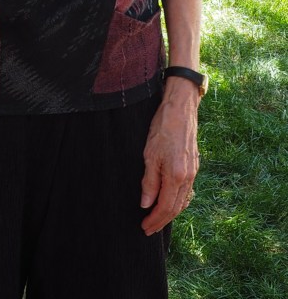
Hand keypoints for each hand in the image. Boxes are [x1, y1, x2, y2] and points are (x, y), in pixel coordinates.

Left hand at [140, 79, 199, 235]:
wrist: (181, 109)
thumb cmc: (163, 128)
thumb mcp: (150, 155)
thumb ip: (149, 182)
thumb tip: (146, 204)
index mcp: (177, 176)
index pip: (165, 207)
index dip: (154, 219)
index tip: (144, 227)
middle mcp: (188, 177)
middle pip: (175, 208)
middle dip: (161, 221)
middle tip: (148, 229)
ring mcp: (194, 172)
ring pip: (183, 201)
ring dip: (170, 213)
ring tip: (158, 219)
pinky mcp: (195, 165)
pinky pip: (187, 191)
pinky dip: (178, 201)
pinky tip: (171, 202)